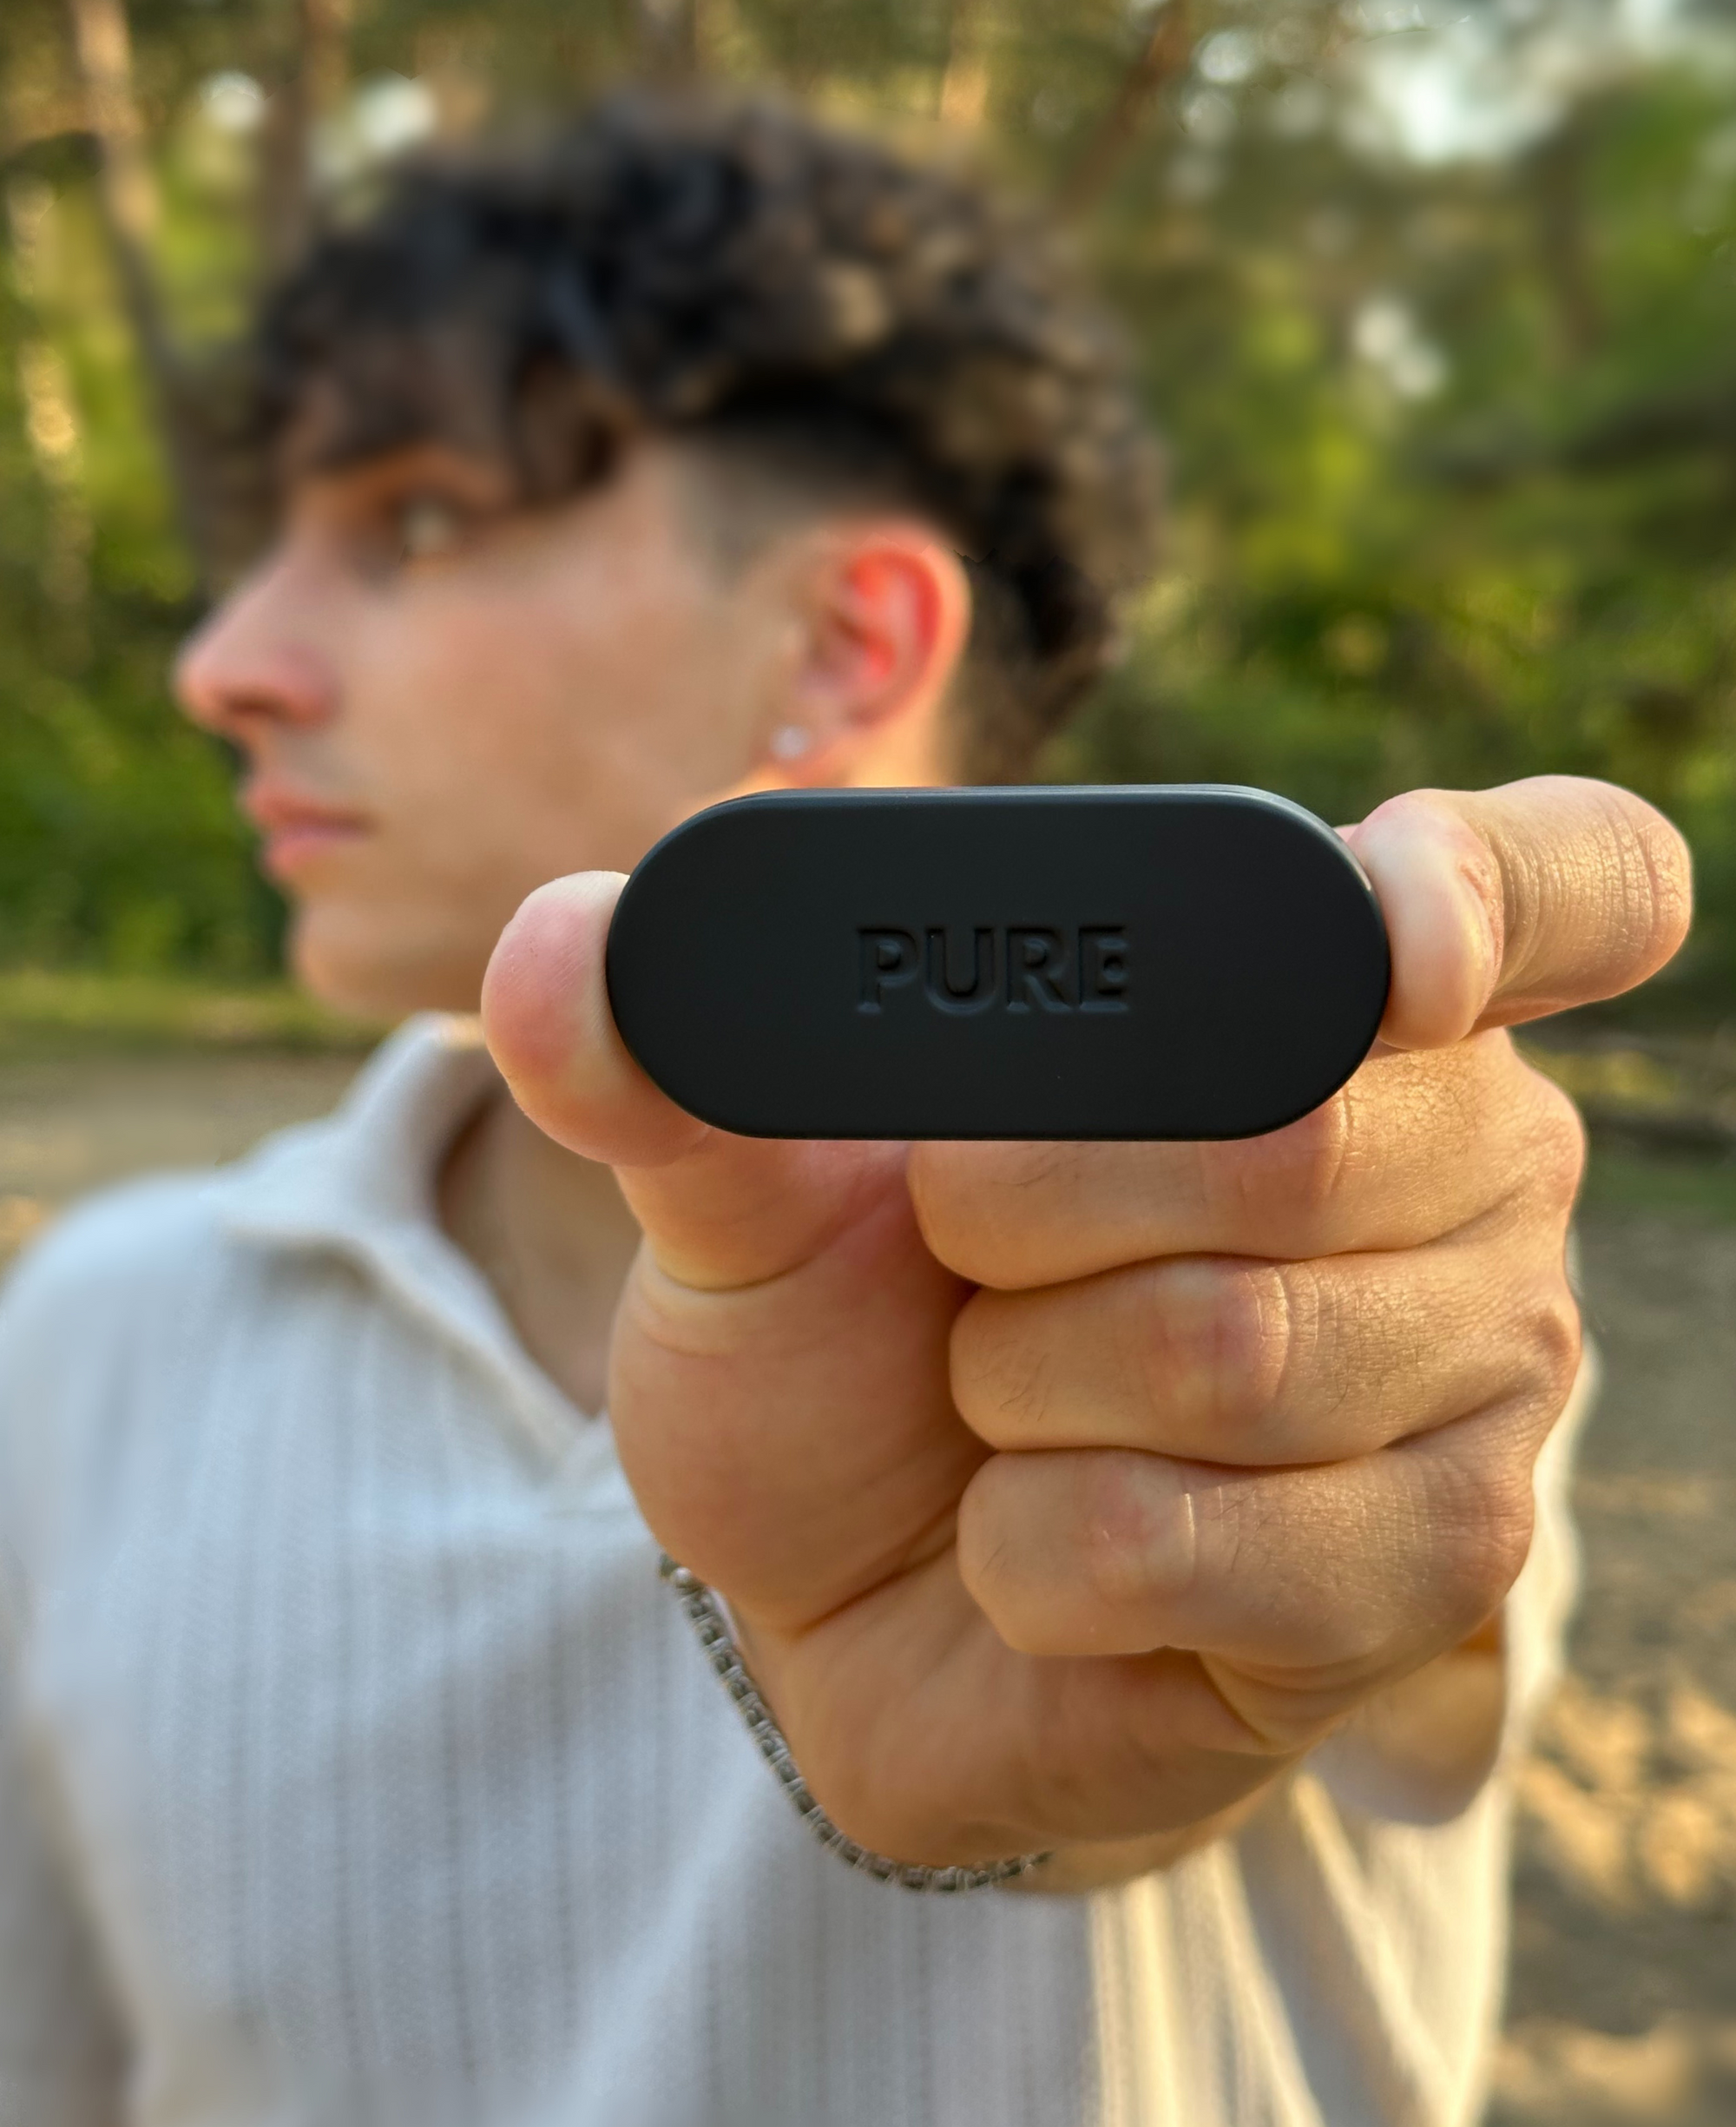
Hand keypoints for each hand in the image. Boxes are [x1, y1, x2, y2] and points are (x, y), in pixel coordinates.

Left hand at [482, 777, 1688, 1868]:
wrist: (856, 1592)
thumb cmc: (841, 1342)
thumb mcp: (740, 1190)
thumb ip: (671, 1057)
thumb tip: (565, 955)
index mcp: (1324, 997)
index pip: (1562, 881)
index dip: (1497, 891)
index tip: (1390, 952)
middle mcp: (1462, 1158)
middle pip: (1296, 1133)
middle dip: (1026, 1210)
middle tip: (964, 1260)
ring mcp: (1482, 1367)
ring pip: (1237, 1351)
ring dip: (1022, 1393)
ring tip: (1005, 1405)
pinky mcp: (1434, 1568)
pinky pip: (1209, 1542)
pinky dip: (1039, 1549)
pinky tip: (1039, 1545)